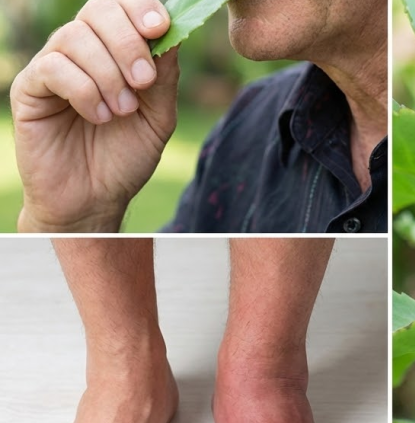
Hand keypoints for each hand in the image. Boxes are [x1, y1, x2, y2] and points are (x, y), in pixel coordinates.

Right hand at [10, 0, 178, 231]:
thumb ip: (165, 77)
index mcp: (114, 50)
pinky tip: (98, 116)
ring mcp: (53, 67)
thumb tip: (170, 33)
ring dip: (108, 75)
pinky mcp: (30, 89)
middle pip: (98, 11)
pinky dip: (84, 91)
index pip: (120, 6)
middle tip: (144, 80)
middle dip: (128, 41)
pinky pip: (54, 68)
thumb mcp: (158, 117)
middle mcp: (82, 51)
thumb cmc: (126, 156)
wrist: (95, 198)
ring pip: (76, 37)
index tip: (160, 26)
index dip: (140, 7)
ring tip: (122, 111)